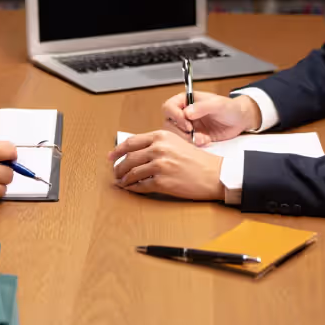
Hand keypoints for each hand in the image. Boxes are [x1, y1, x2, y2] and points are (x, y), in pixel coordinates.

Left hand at [107, 130, 224, 200]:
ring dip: (124, 179)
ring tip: (122, 182)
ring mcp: (160, 165)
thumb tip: (135, 152)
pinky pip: (141, 186)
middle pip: (128, 158)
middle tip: (116, 173)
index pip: (131, 142)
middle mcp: (159, 148)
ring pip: (132, 173)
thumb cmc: (198, 160)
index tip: (111, 157)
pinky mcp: (162, 182)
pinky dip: (133, 188)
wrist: (214, 174)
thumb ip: (156, 144)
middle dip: (118, 167)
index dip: (117, 150)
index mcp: (161, 136)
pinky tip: (132, 189)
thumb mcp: (175, 143)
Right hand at [162, 92, 260, 145]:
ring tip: (202, 138)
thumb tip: (186, 113)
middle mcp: (184, 113)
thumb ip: (202, 107)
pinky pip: (186, 143)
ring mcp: (188, 126)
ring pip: (175, 135)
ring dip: (187, 139)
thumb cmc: (229, 107)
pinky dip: (194, 144)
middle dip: (180, 131)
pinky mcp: (194, 137)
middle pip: (168, 123)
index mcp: (186, 101)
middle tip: (193, 133)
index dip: (175, 116)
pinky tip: (206, 141)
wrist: (240, 120)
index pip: (169, 107)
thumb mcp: (217, 104)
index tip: (187, 124)